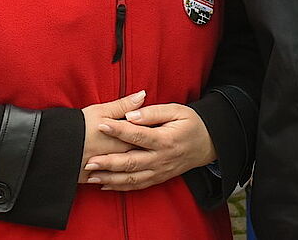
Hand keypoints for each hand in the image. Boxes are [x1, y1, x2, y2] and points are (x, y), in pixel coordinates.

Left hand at [83, 103, 214, 190]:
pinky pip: (138, 185)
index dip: (119, 130)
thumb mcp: (176, 110)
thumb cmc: (190, 123)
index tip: (101, 124)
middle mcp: (161, 159)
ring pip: (132, 178)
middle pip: (131, 162)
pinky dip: (120, 187)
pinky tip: (104, 185)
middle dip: (108, 162)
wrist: (209, 143)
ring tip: (91, 176)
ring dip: (110, 178)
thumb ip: (153, 112)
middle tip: (89, 160)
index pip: (138, 135)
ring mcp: (160, 171)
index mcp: (165, 140)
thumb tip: (131, 114)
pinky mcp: (158, 178)